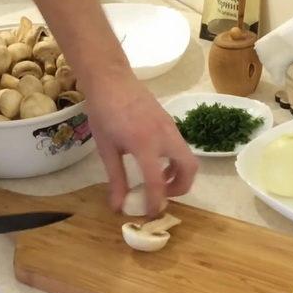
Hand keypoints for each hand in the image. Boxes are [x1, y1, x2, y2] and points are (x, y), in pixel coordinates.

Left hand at [82, 69, 198, 215]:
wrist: (111, 79)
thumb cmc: (103, 112)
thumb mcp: (106, 149)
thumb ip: (115, 179)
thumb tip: (118, 207)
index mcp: (145, 144)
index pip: (157, 181)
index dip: (156, 202)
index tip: (151, 214)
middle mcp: (164, 136)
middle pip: (189, 168)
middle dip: (181, 188)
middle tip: (163, 196)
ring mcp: (171, 127)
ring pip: (188, 157)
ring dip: (179, 174)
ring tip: (159, 180)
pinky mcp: (170, 122)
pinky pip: (180, 146)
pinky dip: (175, 160)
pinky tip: (155, 162)